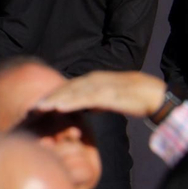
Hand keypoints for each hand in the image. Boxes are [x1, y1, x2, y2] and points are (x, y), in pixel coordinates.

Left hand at [33, 70, 165, 117]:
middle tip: (32, 107)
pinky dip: (72, 102)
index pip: (69, 87)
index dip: (53, 94)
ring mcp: (101, 86)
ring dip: (56, 99)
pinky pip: (87, 99)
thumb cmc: (132, 97)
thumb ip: (96, 101)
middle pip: (67, 88)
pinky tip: (60, 108)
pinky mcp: (109, 94)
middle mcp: (95, 80)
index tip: (38, 104)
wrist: (155, 94)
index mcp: (94, 80)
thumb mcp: (110, 99)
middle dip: (50, 97)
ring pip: (74, 92)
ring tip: (41, 107)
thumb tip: (87, 108)